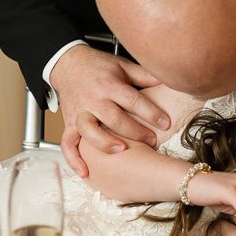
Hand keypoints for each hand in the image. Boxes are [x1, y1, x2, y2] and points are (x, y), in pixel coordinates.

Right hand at [51, 44, 169, 177]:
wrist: (67, 63)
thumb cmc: (99, 66)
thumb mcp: (122, 66)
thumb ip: (144, 76)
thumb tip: (168, 80)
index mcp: (109, 84)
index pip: (133, 100)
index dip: (151, 113)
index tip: (166, 123)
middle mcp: (93, 99)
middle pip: (114, 119)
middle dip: (135, 132)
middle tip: (152, 141)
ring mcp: (79, 112)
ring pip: (90, 131)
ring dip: (106, 143)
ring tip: (123, 150)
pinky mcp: (69, 122)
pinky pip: (67, 143)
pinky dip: (73, 159)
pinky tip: (85, 172)